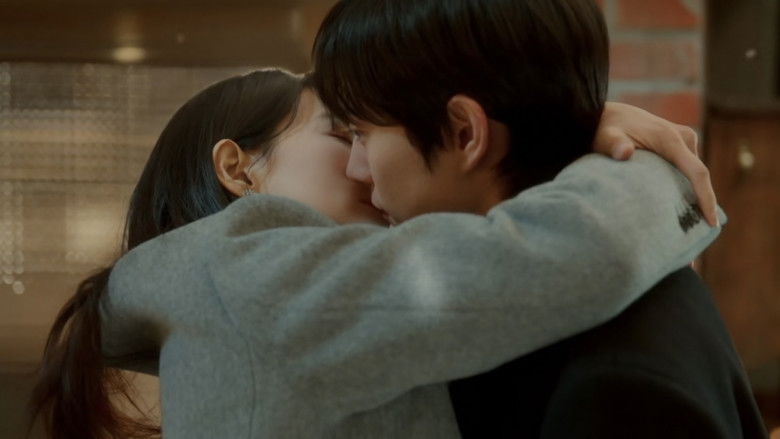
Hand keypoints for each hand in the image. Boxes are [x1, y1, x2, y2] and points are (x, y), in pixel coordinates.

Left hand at [593, 102, 717, 226]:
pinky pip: (687, 168)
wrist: (604, 114)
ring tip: (690, 227)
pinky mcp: (677, 144)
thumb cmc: (604, 129)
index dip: (706, 197)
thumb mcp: (606, 138)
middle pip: (698, 175)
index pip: (696, 172)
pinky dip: (685, 186)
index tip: (710, 221)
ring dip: (694, 195)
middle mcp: (682, 138)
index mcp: (669, 139)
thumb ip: (613, 146)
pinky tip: (680, 207)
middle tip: (699, 234)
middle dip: (703, 203)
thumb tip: (624, 152)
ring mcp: (682, 140)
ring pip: (693, 173)